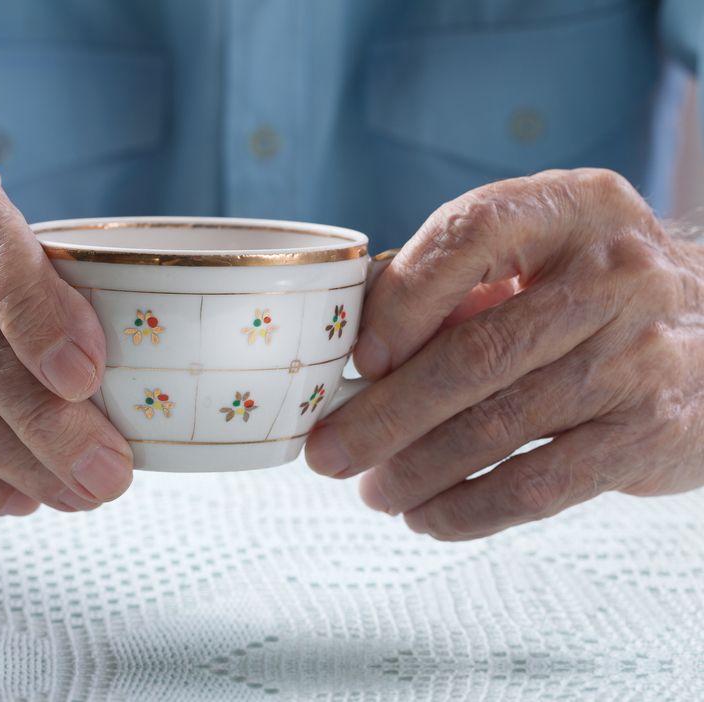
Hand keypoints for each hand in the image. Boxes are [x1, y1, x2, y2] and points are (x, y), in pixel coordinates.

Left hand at [306, 168, 703, 539]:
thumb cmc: (596, 292)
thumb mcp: (541, 254)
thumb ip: (458, 283)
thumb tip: (361, 346)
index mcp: (573, 209)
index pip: (471, 235)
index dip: (402, 299)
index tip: (360, 357)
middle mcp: (614, 276)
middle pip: (475, 353)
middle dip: (387, 413)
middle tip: (328, 453)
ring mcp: (640, 357)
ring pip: (500, 427)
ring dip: (417, 470)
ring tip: (373, 490)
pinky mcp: (651, 433)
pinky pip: (541, 484)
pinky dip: (471, 508)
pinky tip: (429, 516)